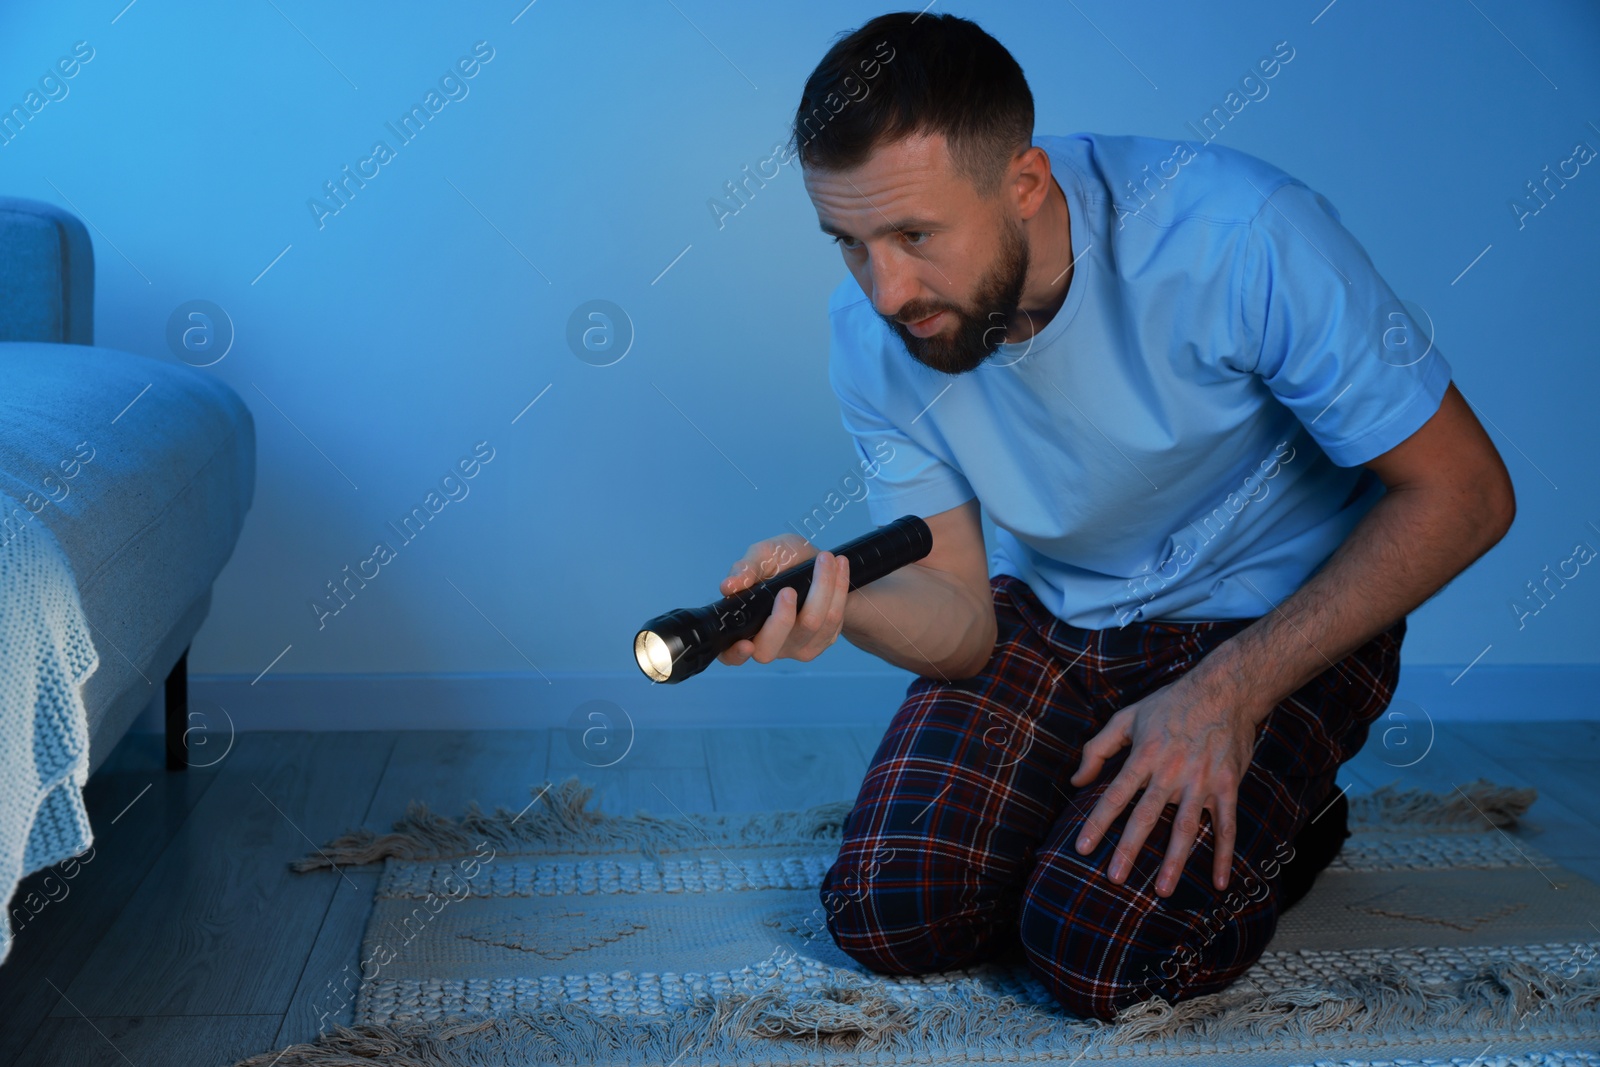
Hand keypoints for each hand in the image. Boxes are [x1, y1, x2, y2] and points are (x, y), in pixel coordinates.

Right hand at [715, 534, 850, 666]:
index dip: (735, 655)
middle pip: (770, 648)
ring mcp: (796, 646)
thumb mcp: (763, 555)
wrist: (820, 564)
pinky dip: (838, 588)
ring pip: (810, 626)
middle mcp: (769, 642)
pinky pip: (833, 619)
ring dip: (822, 587)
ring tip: (825, 559)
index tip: (746, 644)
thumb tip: (728, 586)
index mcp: (746, 625)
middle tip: (788, 589)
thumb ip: (746, 568)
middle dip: (781, 618)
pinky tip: (839, 567)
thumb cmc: (784, 562)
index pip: (731, 655)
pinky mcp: (823, 641)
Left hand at [1068, 674, 1260, 896]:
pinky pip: (1226, 826)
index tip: (1082, 847)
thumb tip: (1076, 780)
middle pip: (1146, 816)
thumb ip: (1097, 748)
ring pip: (1186, 827)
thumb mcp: (1127, 718)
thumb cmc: (1170, 704)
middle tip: (1114, 879)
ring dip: (1175, 861)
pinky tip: (1221, 882)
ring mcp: (1201, 781)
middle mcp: (1171, 771)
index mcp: (1144, 755)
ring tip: (1163, 890)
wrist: (1224, 690)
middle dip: (1129, 849)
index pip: (1115, 795)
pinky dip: (1224, 854)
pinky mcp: (1227, 786)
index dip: (1097, 822)